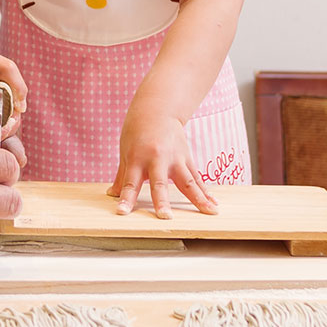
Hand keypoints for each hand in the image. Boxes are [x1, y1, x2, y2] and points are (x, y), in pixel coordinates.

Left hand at [106, 103, 217, 218]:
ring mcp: (175, 159)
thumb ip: (122, 176)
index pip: (130, 183)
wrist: (158, 109)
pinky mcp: (187, 158)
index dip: (126, 198)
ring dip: (198, 198)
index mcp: (137, 158)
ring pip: (187, 181)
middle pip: (160, 184)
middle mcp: (157, 159)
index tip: (122, 212)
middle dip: (162, 201)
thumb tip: (112, 195)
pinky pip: (197, 178)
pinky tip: (213, 205)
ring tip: (209, 212)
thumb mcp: (125, 151)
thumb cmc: (137, 131)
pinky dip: (206, 192)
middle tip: (165, 217)